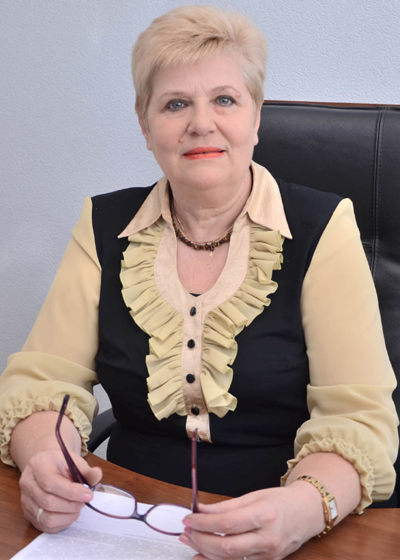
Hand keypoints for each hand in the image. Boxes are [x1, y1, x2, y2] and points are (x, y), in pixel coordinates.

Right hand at [19, 449, 101, 532]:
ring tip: (78, 506)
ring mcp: (26, 501)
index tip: (88, 494)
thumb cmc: (61, 464)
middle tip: (85, 501)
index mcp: (38, 465)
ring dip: (68, 515)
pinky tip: (70, 513)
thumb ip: (86, 469)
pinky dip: (62, 523)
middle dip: (72, 505)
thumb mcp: (74, 460)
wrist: (48, 466)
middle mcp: (28, 484)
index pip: (50, 483)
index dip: (71, 492)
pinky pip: (45, 526)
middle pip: (48, 502)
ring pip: (46, 517)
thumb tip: (97, 475)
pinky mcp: (29, 514)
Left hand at [179, 484, 322, 559]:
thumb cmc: (281, 501)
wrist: (307, 512)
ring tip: (190, 540)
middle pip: (227, 547)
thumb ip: (226, 506)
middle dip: (201, 540)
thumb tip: (201, 510)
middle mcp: (268, 538)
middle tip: (186, 531)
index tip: (189, 518)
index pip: (227, 524)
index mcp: (264, 515)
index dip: (204, 523)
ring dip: (205, 551)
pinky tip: (203, 556)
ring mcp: (268, 555)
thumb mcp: (254, 495)